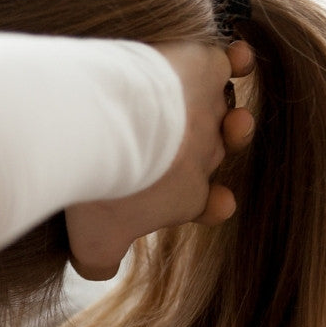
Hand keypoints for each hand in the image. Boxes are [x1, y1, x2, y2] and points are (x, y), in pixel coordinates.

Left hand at [65, 40, 255, 280]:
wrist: (108, 128)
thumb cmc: (101, 187)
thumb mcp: (93, 242)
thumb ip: (98, 261)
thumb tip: (96, 271)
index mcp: (186, 196)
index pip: (207, 201)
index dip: (210, 204)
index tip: (216, 203)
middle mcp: (204, 153)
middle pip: (212, 150)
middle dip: (207, 151)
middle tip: (188, 149)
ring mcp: (206, 110)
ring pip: (225, 110)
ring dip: (227, 111)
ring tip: (226, 111)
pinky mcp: (202, 67)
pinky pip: (226, 61)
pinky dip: (232, 58)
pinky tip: (233, 55)